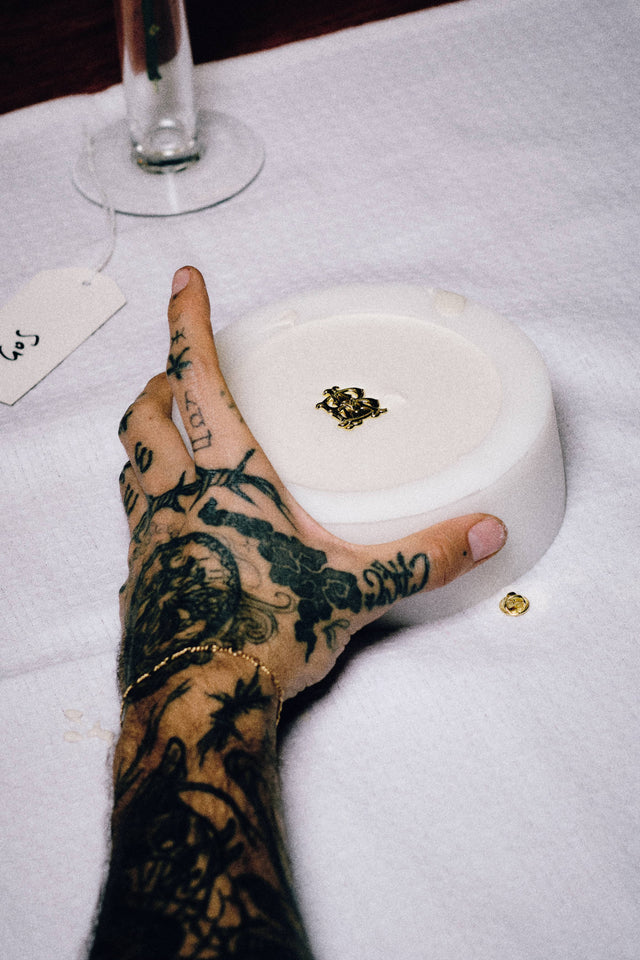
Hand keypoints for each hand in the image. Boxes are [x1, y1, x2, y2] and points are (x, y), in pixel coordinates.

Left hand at [117, 267, 506, 702]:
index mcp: (227, 475)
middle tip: (179, 372)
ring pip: (130, 461)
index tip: (183, 279)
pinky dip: (148, 497)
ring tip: (172, 433)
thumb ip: (424, 555)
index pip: (197, 376)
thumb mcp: (357, 588)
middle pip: (146, 413)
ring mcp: (149, 534)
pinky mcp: (140, 573)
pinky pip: (133, 519)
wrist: (198, 701)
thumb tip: (486, 532)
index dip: (187, 321)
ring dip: (147, 436)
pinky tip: (176, 519)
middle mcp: (177, 493)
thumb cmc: (267, 635)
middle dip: (159, 380)